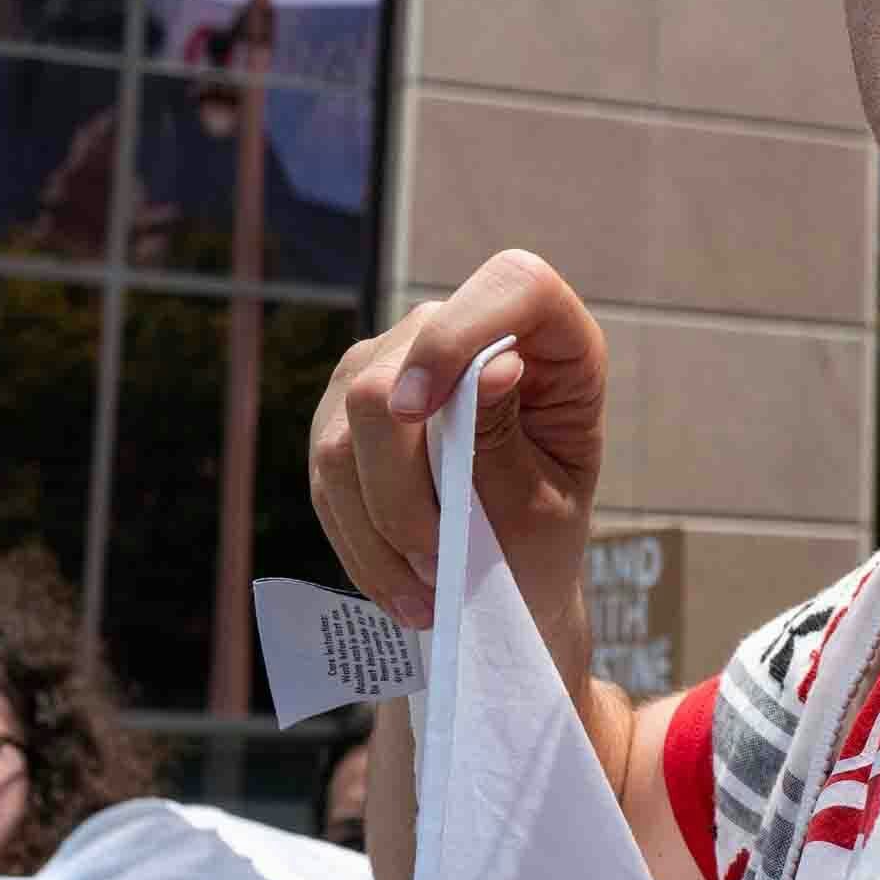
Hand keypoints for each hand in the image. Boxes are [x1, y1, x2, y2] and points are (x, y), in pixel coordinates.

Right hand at [309, 251, 610, 639]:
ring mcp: (391, 364)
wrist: (510, 583)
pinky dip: (358, 537)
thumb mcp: (540, 503)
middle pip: (389, 376)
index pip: (513, 284)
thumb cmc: (541, 538)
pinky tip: (397, 586)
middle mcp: (462, 332)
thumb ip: (505, 438)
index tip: (422, 412)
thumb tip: (496, 365)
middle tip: (438, 562)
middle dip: (401, 487)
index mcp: (553, 341)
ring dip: (377, 527)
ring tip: (423, 595)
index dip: (459, 335)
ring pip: (344, 432)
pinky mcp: (343, 410)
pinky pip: (325, 471)